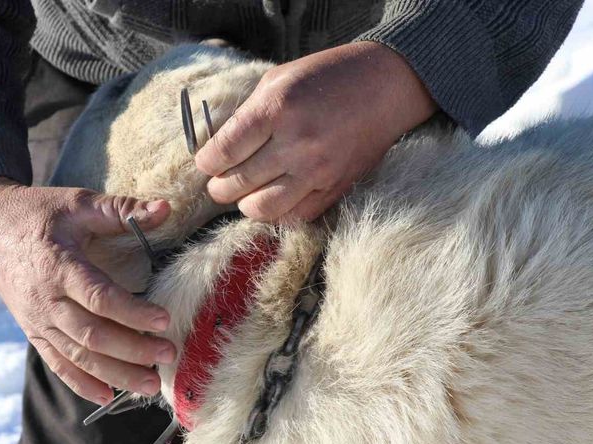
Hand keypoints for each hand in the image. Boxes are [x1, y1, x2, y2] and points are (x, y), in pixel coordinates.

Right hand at [0, 178, 176, 404]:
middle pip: (92, 335)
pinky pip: (57, 363)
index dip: (133, 312)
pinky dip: (81, 383)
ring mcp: (36, 320)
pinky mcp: (33, 331)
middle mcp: (45, 300)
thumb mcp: (79, 202)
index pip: (98, 297)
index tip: (165, 320)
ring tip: (150, 385)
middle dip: (133, 350)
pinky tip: (108, 397)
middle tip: (168, 355)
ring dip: (116, 374)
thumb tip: (167, 207)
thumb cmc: (38, 212)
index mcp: (58, 265)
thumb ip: (122, 209)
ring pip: (78, 356)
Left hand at [196, 41, 436, 220]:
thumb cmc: (326, 77)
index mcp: (278, 109)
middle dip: (219, 186)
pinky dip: (277, 211)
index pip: (224, 150)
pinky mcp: (335, 189)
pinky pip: (294, 216)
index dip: (207, 161)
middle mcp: (297, 143)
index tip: (207, 161)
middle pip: (237, 183)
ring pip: (261, 209)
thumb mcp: (278, 80)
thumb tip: (216, 147)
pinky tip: (274, 195)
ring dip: (244, 203)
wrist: (385, 87)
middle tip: (219, 181)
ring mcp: (318, 171)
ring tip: (244, 191)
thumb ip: (246, 115)